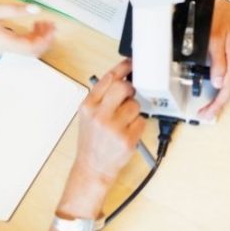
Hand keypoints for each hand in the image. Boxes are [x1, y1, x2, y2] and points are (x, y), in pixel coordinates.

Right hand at [0, 2, 54, 55]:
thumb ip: (14, 10)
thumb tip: (35, 9)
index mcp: (3, 42)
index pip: (31, 48)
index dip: (45, 40)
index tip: (52, 26)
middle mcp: (5, 46)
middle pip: (33, 50)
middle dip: (46, 39)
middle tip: (52, 23)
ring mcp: (4, 44)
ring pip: (29, 47)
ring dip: (40, 37)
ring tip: (46, 22)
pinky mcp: (3, 39)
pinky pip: (23, 42)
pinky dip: (33, 35)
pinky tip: (35, 24)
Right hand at [74, 59, 145, 182]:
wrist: (92, 167)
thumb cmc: (92, 140)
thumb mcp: (87, 114)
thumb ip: (100, 95)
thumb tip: (119, 76)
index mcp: (88, 106)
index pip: (108, 79)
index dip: (122, 68)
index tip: (131, 64)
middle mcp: (99, 116)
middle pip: (124, 87)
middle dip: (130, 89)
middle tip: (129, 96)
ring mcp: (114, 128)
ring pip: (135, 105)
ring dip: (133, 110)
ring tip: (123, 121)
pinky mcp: (127, 139)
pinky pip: (141, 121)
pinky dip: (138, 124)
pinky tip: (128, 131)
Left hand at [198, 0, 229, 118]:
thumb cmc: (221, 15)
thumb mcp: (215, 36)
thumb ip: (218, 60)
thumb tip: (219, 82)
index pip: (229, 89)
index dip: (217, 104)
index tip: (206, 112)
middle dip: (219, 105)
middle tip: (205, 114)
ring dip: (222, 98)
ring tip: (209, 107)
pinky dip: (226, 88)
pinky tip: (218, 92)